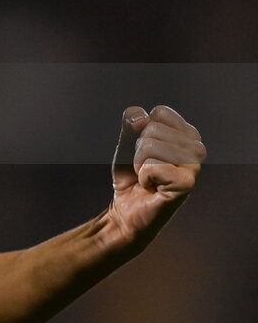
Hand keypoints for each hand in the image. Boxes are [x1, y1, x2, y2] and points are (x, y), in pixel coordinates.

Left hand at [108, 105, 205, 248]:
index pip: (161, 112)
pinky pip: (152, 166)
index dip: (141, 129)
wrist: (126, 210)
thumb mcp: (126, 141)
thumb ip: (131, 121)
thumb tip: (142, 118)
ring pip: (150, 145)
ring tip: (149, 178)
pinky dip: (144, 177)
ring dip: (139, 163)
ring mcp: (194, 166)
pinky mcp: (186, 184)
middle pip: (153, 128)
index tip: (145, 150)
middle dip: (138, 149)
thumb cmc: (131, 175)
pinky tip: (152, 188)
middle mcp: (196, 148)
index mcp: (186, 134)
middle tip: (146, 168)